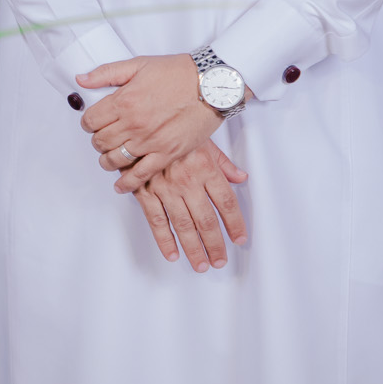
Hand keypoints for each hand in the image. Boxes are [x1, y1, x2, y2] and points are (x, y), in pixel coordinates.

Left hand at [79, 53, 239, 192]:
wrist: (210, 85)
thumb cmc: (177, 72)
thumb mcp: (137, 64)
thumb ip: (106, 73)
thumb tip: (81, 80)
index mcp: (123, 101)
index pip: (90, 121)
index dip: (88, 123)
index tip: (92, 123)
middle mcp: (134, 124)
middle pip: (101, 141)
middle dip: (98, 141)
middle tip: (103, 139)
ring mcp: (150, 141)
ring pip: (116, 159)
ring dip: (108, 160)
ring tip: (109, 158)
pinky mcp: (167, 154)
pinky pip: (141, 174)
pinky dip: (128, 182)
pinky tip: (120, 185)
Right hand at [131, 141, 249, 271]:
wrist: (141, 119)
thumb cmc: (174, 129)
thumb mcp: (204, 140)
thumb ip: (223, 163)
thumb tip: (241, 178)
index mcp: (204, 167)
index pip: (227, 202)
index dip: (235, 224)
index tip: (239, 239)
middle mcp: (187, 181)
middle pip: (206, 220)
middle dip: (215, 244)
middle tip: (220, 261)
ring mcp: (165, 188)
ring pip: (183, 225)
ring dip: (193, 248)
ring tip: (201, 265)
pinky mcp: (144, 190)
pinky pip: (156, 220)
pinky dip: (164, 240)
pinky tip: (172, 254)